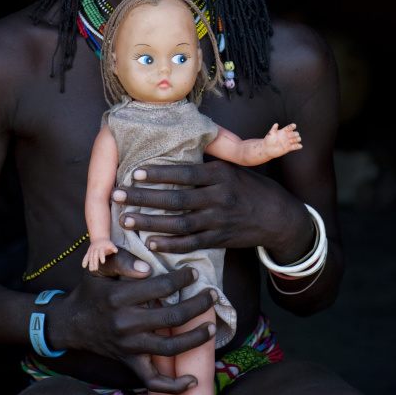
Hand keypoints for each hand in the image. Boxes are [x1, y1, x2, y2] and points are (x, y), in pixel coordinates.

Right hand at [66, 249, 216, 393]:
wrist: (72, 323)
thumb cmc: (91, 290)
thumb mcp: (98, 267)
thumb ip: (120, 260)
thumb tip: (147, 267)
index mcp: (120, 297)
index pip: (161, 286)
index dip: (182, 278)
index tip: (194, 272)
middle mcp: (126, 323)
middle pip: (172, 316)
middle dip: (198, 305)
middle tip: (211, 295)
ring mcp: (129, 347)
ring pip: (170, 347)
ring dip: (195, 338)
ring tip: (211, 327)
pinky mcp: (130, 363)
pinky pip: (153, 381)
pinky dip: (174, 386)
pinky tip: (192, 380)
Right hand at [82, 238, 117, 270]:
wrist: (99, 238)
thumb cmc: (106, 243)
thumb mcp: (110, 244)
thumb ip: (113, 248)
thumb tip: (116, 251)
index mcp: (101, 247)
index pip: (101, 252)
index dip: (102, 257)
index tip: (103, 262)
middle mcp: (95, 249)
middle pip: (95, 256)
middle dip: (95, 262)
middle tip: (95, 269)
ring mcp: (91, 250)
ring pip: (90, 257)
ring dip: (90, 263)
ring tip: (91, 269)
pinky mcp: (88, 252)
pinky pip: (86, 256)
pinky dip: (84, 261)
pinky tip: (84, 266)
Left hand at [111, 161, 310, 256]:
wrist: (279, 217)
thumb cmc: (248, 187)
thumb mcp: (230, 168)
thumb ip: (204, 164)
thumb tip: (172, 151)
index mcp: (220, 174)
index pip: (184, 172)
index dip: (159, 173)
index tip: (135, 172)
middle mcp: (219, 197)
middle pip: (175, 199)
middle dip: (143, 198)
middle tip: (116, 195)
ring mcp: (219, 220)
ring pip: (179, 224)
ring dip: (150, 222)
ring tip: (125, 219)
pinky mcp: (220, 240)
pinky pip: (191, 244)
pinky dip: (170, 244)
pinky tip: (150, 241)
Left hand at [263, 123, 301, 157]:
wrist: (267, 149)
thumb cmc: (268, 140)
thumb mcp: (270, 134)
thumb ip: (273, 129)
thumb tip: (276, 124)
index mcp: (283, 132)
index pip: (289, 128)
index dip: (292, 126)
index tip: (294, 125)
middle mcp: (287, 136)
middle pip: (294, 134)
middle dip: (295, 134)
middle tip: (294, 135)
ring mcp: (288, 142)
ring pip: (296, 139)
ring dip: (297, 139)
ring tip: (297, 139)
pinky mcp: (289, 148)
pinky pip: (295, 146)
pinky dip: (298, 146)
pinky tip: (299, 146)